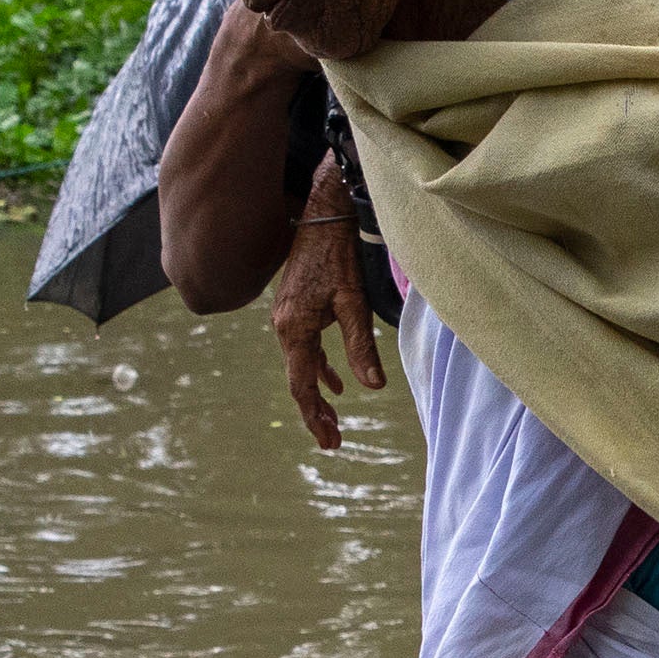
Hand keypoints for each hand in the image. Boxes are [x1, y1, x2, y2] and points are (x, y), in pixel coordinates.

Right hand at [267, 211, 379, 453]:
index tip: (328, 441)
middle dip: (316, 412)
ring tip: (333, 421)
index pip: (302, 385)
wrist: (320, 215)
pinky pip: (305, 349)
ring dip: (317, 394)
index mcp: (295, 328)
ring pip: (301, 366)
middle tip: (333, 441)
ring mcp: (287, 318)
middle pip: (298, 381)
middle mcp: (284, 326)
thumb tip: (373, 387)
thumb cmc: (338, 255)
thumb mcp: (354, 302)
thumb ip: (361, 346)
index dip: (315, 416)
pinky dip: (319, 369)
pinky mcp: (295, 309)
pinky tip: (336, 383)